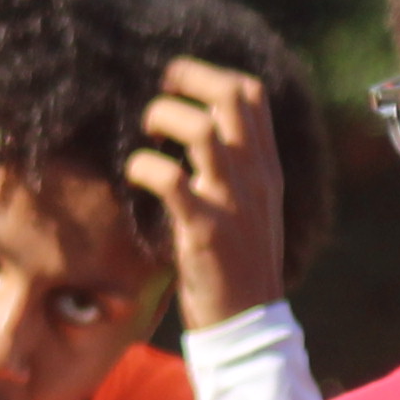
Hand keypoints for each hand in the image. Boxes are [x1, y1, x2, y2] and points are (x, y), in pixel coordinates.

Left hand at [135, 57, 289, 331]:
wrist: (248, 325)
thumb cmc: (238, 267)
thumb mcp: (249, 209)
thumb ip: (233, 172)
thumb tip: (196, 135)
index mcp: (266, 169)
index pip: (252, 94)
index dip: (210, 74)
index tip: (179, 83)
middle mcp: (255, 178)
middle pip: (230, 97)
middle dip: (186, 79)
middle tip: (157, 92)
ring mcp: (232, 203)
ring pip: (202, 130)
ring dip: (163, 118)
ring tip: (145, 134)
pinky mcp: (205, 232)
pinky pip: (171, 180)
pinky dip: (144, 166)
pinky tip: (134, 174)